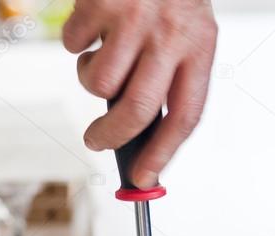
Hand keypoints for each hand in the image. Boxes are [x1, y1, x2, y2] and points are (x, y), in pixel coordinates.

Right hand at [62, 0, 216, 186]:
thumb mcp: (186, 30)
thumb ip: (168, 76)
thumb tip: (137, 135)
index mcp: (200, 46)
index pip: (185, 115)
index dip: (163, 154)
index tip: (144, 178)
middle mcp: (170, 34)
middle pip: (137, 111)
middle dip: (111, 138)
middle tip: (96, 142)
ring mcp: (135, 18)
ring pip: (99, 84)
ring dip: (90, 81)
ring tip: (101, 56)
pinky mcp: (100, 2)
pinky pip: (74, 47)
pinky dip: (76, 43)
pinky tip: (93, 22)